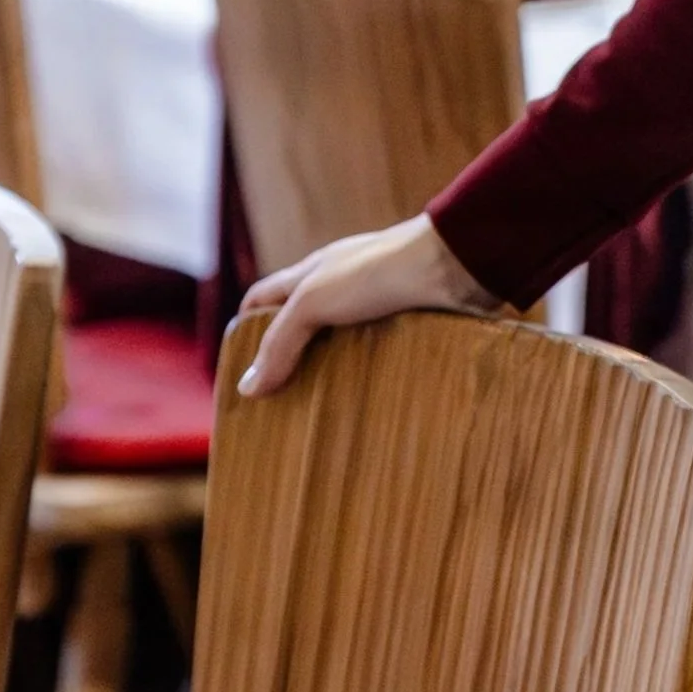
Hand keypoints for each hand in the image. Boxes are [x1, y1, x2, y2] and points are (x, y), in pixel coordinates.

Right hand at [236, 214, 502, 396]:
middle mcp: (344, 287)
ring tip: (314, 425)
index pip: (263, 300)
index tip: (236, 377)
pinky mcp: (409, 329)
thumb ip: (281, 341)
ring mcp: (378, 308)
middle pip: (302, 328)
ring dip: (330, 380)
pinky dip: (365, 383)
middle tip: (275, 414)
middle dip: (288, 366)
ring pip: (341, 348)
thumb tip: (247, 389)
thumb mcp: (315, 300)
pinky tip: (359, 411)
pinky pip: (378, 360)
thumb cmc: (382, 270)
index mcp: (315, 271)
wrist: (456, 265)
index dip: (244, 332)